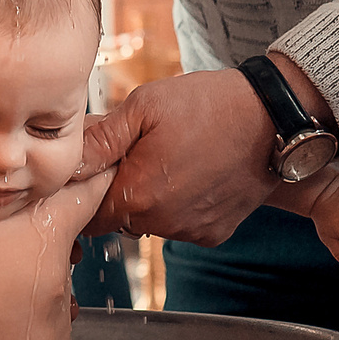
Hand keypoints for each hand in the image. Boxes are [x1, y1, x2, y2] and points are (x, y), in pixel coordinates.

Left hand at [76, 67, 282, 244]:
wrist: (272, 118)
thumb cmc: (208, 105)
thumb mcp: (144, 107)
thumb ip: (100, 140)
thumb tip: (67, 163)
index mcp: (137, 195)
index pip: (87, 214)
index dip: (87, 190)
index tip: (98, 167)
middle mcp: (163, 223)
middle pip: (118, 218)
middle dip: (120, 189)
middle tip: (138, 152)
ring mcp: (191, 232)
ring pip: (150, 222)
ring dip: (151, 198)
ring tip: (171, 158)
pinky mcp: (214, 233)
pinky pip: (181, 224)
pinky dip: (180, 205)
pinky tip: (193, 173)